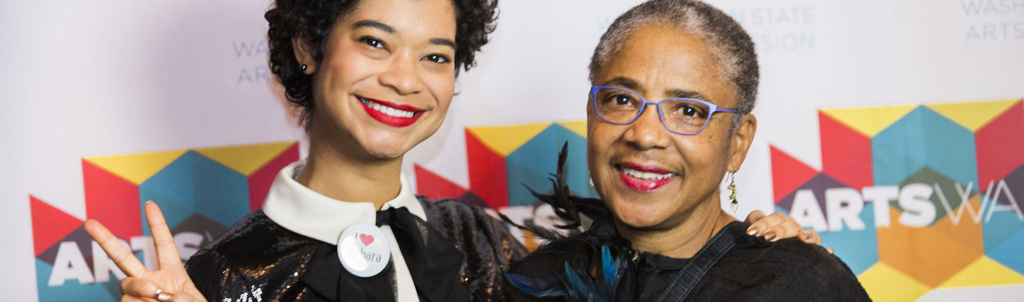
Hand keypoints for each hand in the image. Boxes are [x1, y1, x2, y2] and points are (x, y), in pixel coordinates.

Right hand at [84, 201, 207, 301]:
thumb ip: (175, 295)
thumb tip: (153, 294)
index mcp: (173, 275)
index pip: (164, 245)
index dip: (157, 224)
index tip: (150, 203)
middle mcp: (151, 283)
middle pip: (123, 259)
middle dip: (105, 240)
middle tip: (88, 222)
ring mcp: (138, 298)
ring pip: (126, 286)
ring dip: (141, 290)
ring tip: (159, 299)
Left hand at [744, 210, 832, 253]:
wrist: (763, 249)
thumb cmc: (757, 238)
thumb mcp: (751, 231)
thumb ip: (751, 223)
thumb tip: (751, 228)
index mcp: (777, 220)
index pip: (772, 217)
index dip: (762, 223)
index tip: (751, 232)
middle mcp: (790, 225)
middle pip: (787, 223)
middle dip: (778, 230)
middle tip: (767, 237)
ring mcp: (800, 234)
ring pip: (805, 232)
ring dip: (804, 235)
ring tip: (802, 238)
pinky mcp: (809, 245)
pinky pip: (817, 245)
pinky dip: (823, 248)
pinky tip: (828, 251)